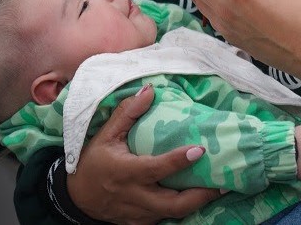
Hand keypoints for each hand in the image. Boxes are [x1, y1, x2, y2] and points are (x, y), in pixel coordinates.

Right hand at [68, 84, 220, 224]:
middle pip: (173, 204)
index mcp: (126, 172)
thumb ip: (127, 112)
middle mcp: (135, 196)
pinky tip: (197, 197)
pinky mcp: (141, 223)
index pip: (156, 169)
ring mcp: (139, 214)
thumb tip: (150, 89)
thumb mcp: (106, 135)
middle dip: (201, 196)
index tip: (201, 150)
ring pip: (173, 214)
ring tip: (218, 188)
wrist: (77, 197)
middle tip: (223, 181)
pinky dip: (183, 209)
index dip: (178, 160)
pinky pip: (166, 219)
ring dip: (196, 203)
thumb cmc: (93, 162)